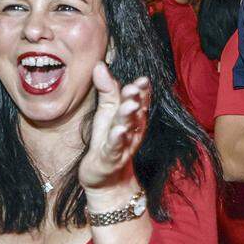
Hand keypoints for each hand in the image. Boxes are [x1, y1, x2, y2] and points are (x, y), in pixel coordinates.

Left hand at [79, 63, 150, 194]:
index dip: (142, 91)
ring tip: (129, 105)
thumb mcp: (107, 113)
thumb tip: (100, 64)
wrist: (106, 178)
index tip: (143, 79)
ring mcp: (123, 145)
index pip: (140, 100)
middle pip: (135, 112)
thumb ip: (107, 90)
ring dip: (128, 116)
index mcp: (133, 117)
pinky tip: (118, 131)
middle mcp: (132, 130)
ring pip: (127, 128)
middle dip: (136, 100)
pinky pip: (115, 148)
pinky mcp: (111, 158)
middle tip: (136, 87)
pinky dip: (117, 139)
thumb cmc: (108, 141)